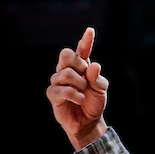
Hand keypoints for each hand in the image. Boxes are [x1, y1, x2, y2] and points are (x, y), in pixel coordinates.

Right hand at [46, 27, 108, 150]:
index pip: (81, 50)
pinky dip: (74, 94)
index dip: (85, 41)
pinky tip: (80, 99)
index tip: (90, 31)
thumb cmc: (94, 103)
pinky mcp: (53, 94)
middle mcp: (67, 71)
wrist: (89, 122)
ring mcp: (58, 81)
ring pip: (65, 72)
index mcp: (81, 67)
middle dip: (78, 64)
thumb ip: (98, 78)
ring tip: (84, 92)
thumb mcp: (101, 90)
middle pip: (66, 54)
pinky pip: (61, 89)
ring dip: (79, 83)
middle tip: (86, 78)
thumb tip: (94, 66)